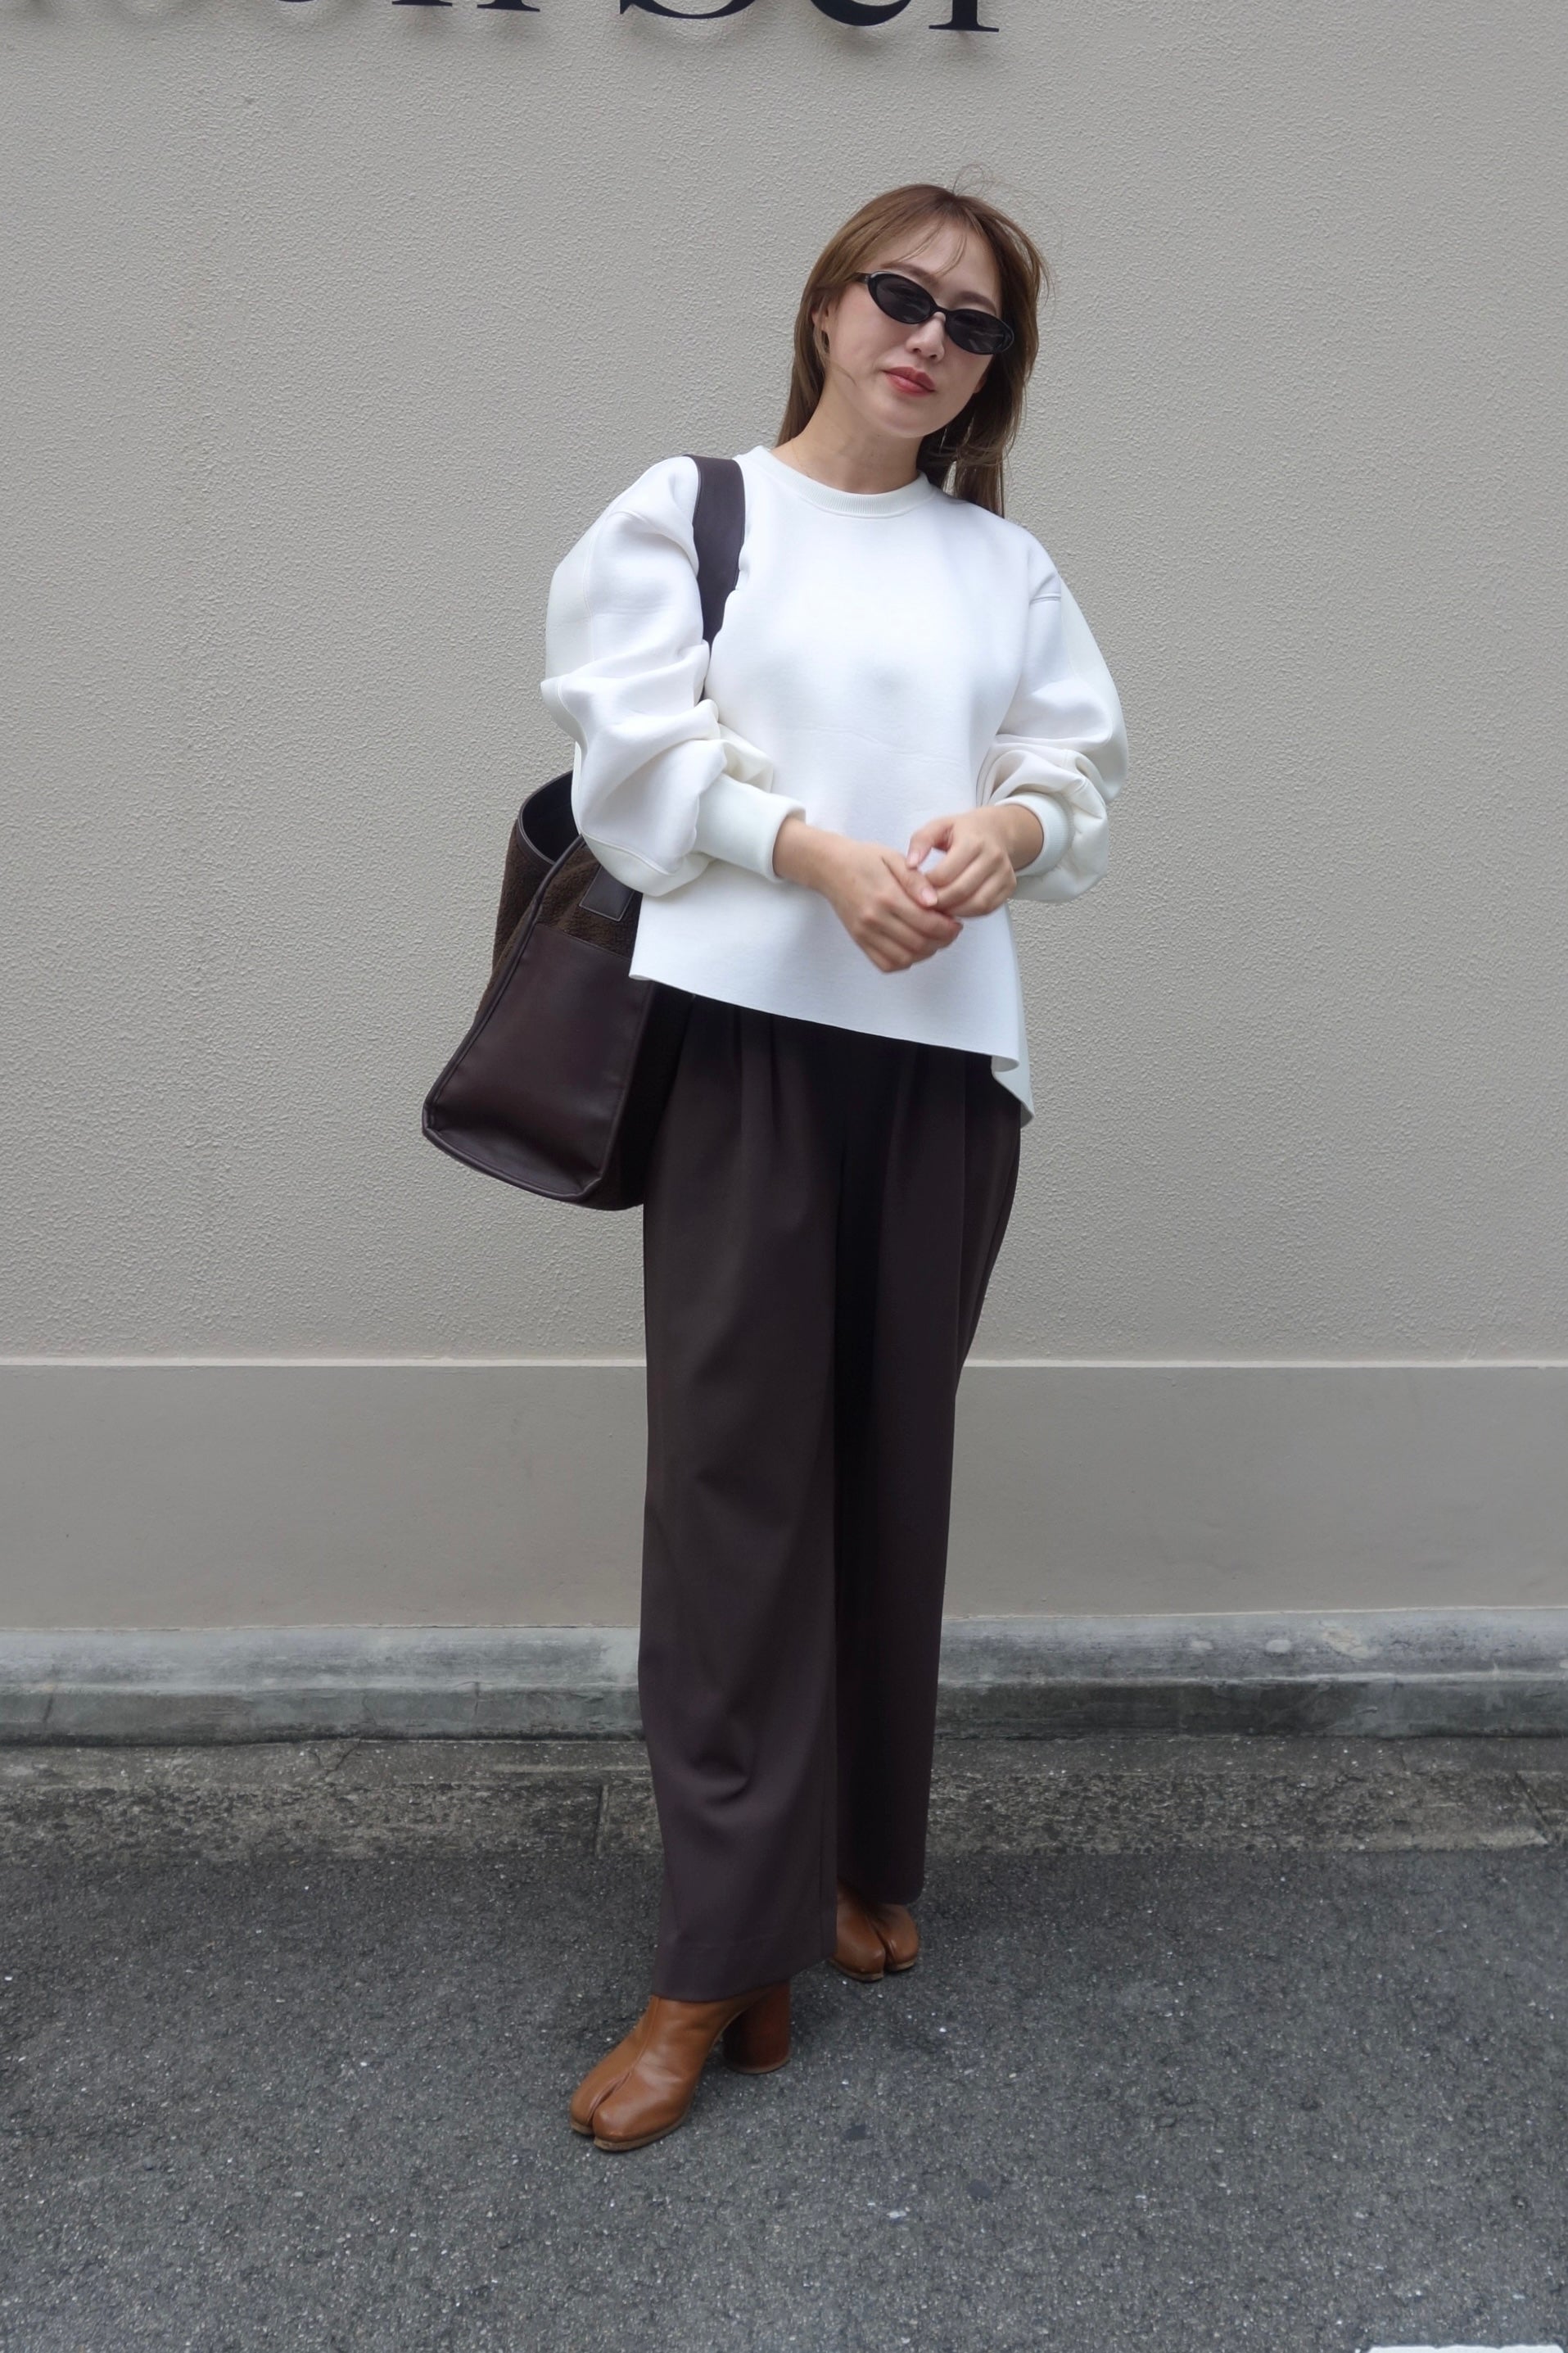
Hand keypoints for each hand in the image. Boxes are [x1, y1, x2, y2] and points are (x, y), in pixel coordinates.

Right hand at [772, 817, 962, 973]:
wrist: (830, 867)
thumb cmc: (865, 859)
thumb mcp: (894, 858)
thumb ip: (916, 880)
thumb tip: (934, 901)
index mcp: (887, 896)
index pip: (927, 922)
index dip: (948, 927)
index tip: (956, 922)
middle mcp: (875, 918)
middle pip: (919, 943)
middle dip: (942, 941)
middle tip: (950, 931)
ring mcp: (865, 933)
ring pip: (904, 958)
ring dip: (925, 953)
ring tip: (934, 939)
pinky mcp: (859, 940)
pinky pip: (885, 964)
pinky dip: (904, 961)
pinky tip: (913, 947)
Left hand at [903, 804, 1044, 918]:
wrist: (996, 830)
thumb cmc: (962, 830)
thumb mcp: (938, 826)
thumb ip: (920, 842)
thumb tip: (910, 865)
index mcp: (973, 840)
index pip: (945, 874)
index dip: (927, 885)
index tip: (917, 887)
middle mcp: (993, 856)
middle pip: (960, 891)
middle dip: (938, 902)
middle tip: (924, 903)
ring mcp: (1004, 873)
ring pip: (977, 904)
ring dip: (954, 911)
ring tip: (939, 908)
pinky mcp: (1009, 887)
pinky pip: (988, 908)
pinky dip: (969, 913)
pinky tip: (955, 908)